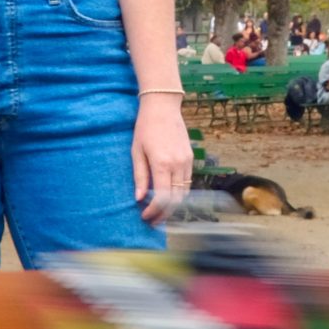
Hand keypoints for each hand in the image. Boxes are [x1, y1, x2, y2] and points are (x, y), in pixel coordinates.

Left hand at [132, 96, 193, 224]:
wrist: (163, 107)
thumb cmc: (145, 128)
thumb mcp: (136, 151)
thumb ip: (139, 176)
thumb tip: (139, 198)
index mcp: (162, 163)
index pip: (162, 197)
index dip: (154, 211)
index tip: (145, 216)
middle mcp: (178, 164)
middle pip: (176, 199)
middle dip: (165, 213)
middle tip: (153, 221)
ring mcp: (187, 161)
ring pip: (184, 193)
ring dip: (173, 206)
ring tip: (161, 212)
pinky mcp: (191, 158)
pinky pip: (188, 182)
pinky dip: (180, 193)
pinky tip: (169, 197)